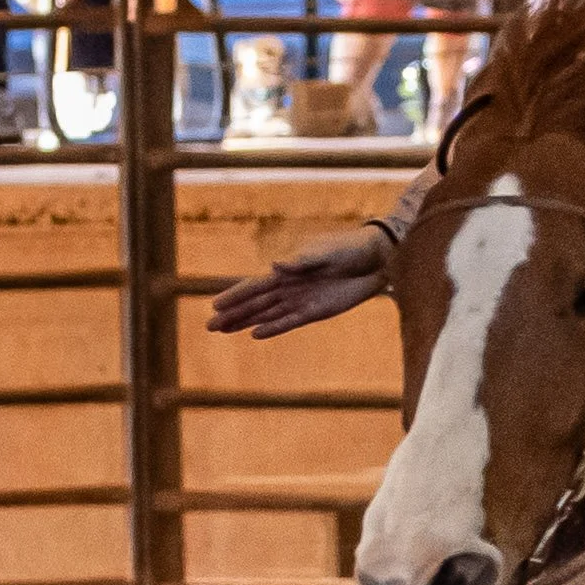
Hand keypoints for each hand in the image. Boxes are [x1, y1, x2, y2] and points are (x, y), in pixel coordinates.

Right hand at [208, 227, 393, 338]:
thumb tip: (275, 266)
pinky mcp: (316, 311)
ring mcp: (300, 300)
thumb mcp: (325, 253)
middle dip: (233, 315)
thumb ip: (300, 261)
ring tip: (225, 331)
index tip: (215, 306)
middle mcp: (288, 286)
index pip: (254, 286)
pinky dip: (273, 328)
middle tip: (210, 327)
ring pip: (267, 314)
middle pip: (255, 304)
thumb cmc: (348, 250)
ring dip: (246, 323)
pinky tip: (256, 334)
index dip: (234, 296)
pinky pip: (290, 322)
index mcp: (286, 270)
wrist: (374, 261)